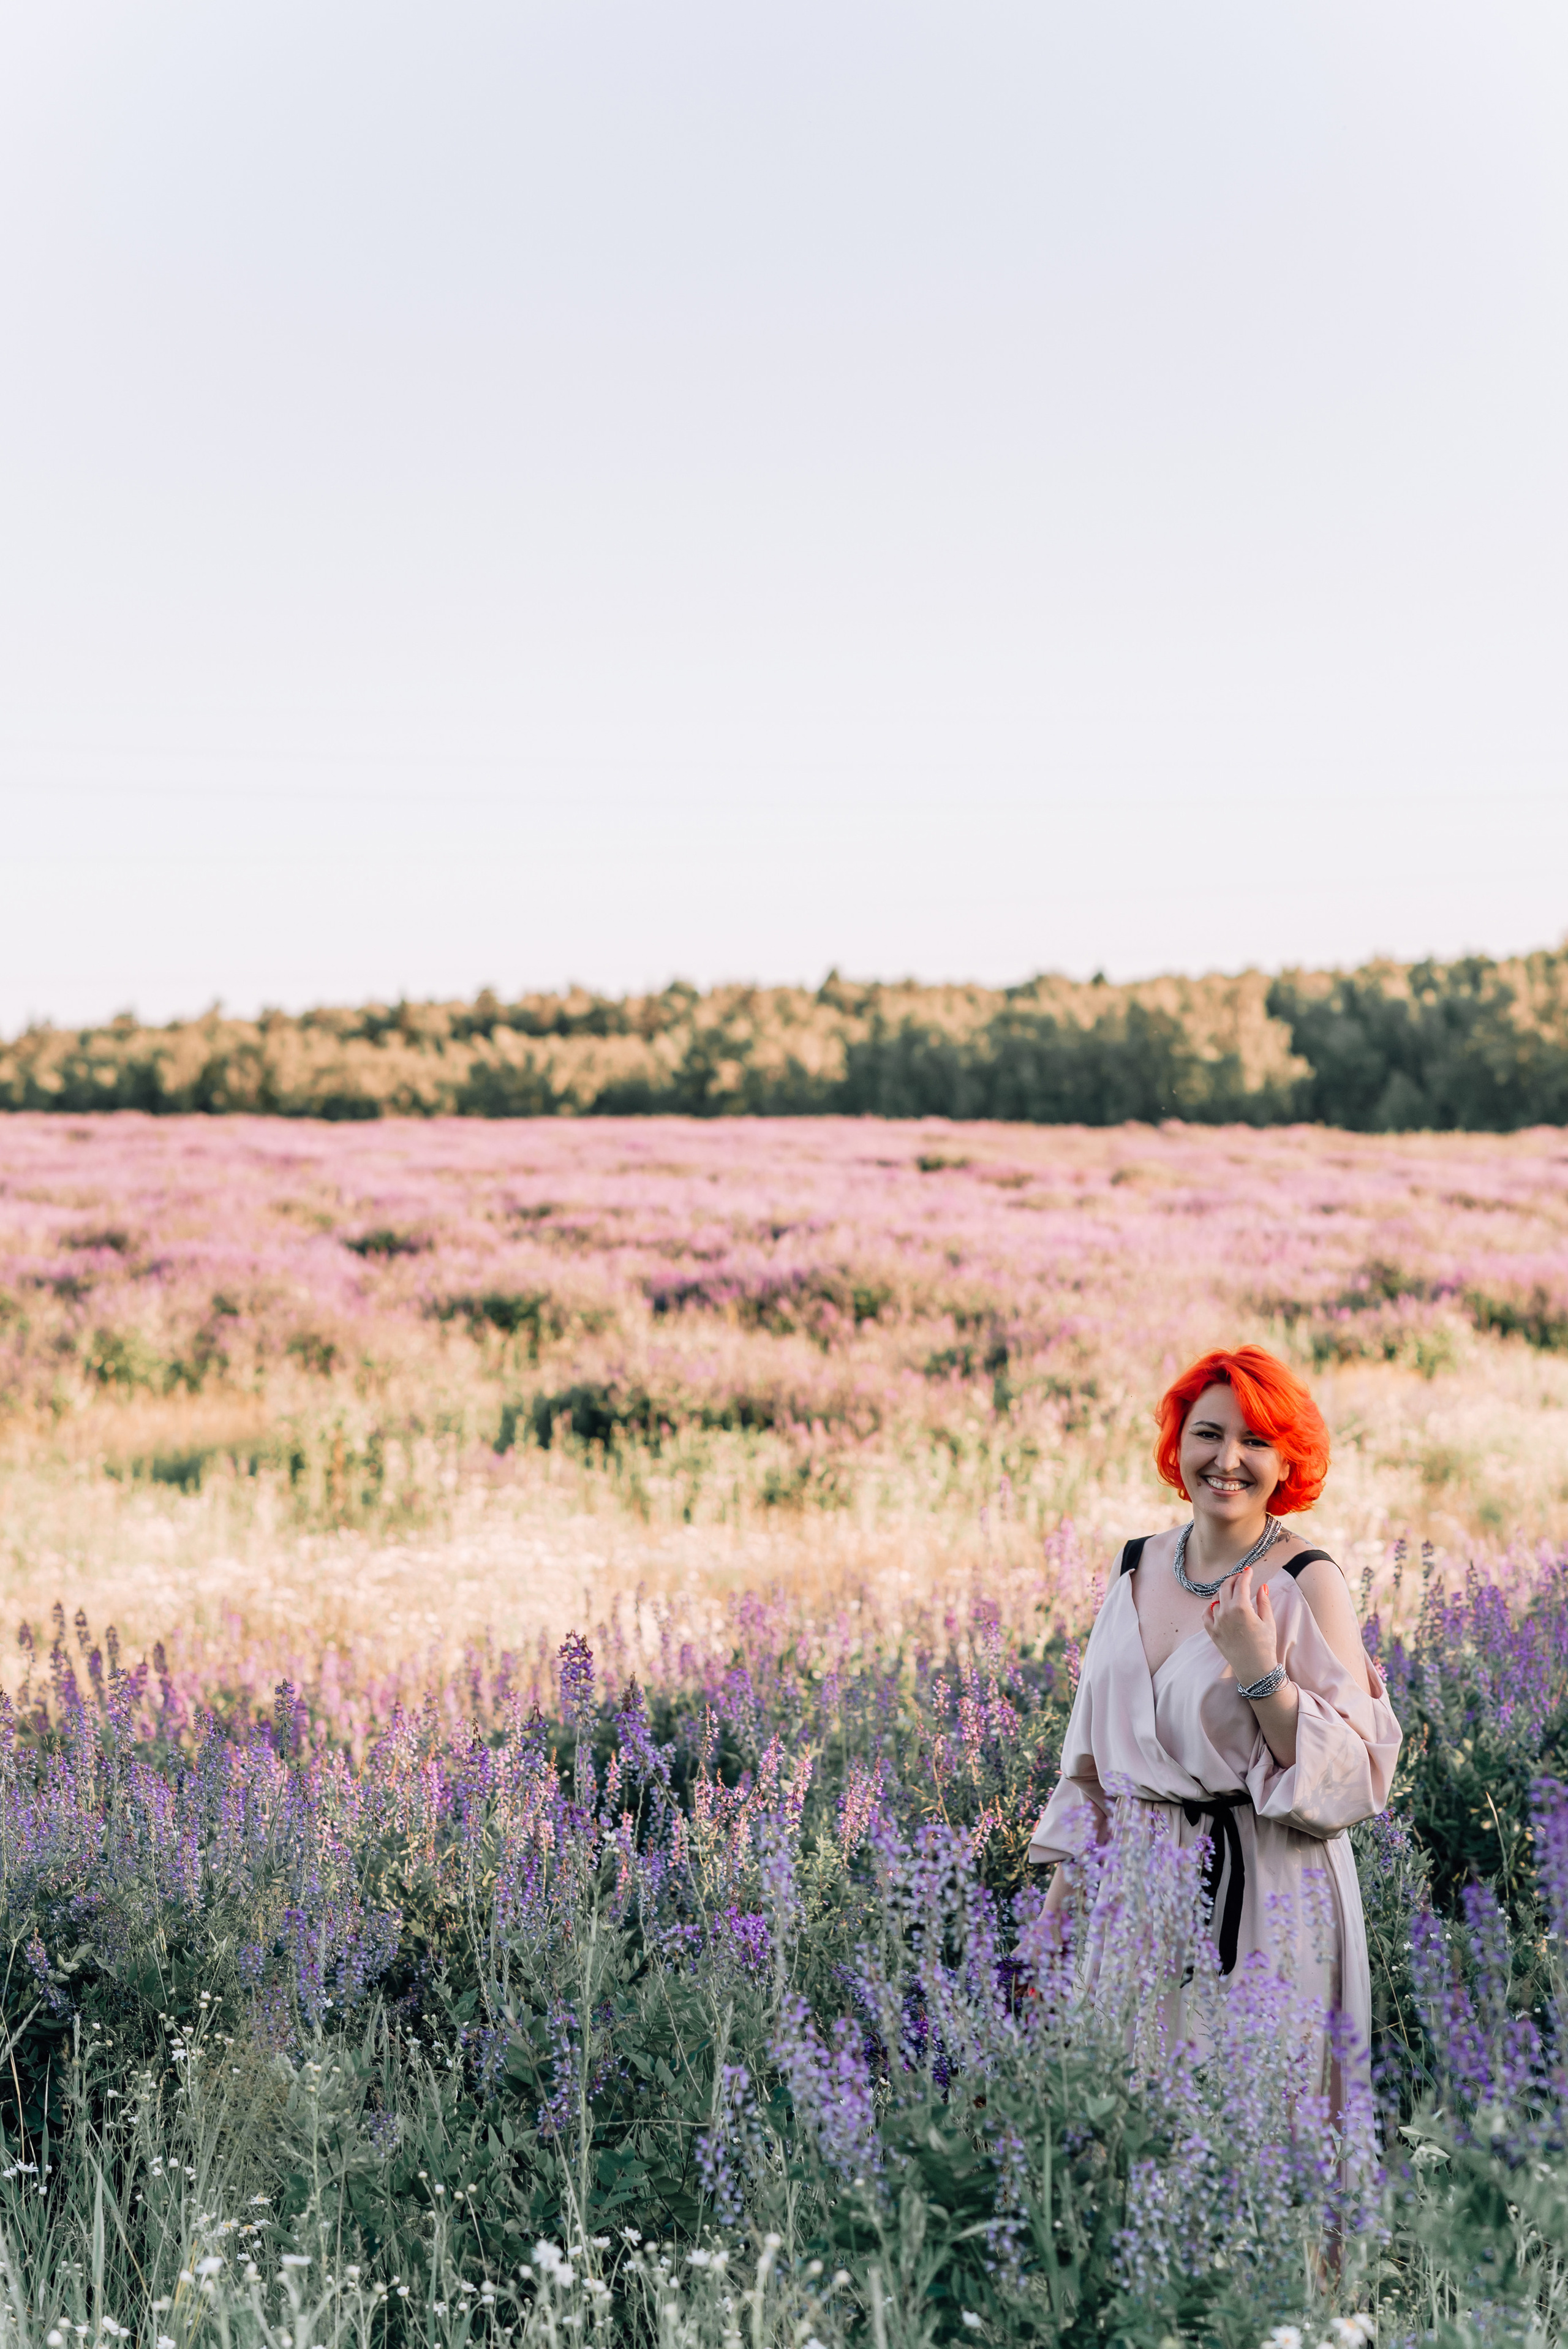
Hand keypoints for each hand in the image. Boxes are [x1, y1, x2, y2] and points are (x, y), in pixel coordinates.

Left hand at [1203, 1564, 1279, 1686]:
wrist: (1255, 1669)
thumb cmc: (1265, 1645)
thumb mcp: (1268, 1621)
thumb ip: (1263, 1601)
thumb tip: (1262, 1586)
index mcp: (1241, 1607)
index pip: (1241, 1583)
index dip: (1245, 1574)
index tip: (1249, 1570)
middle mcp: (1226, 1612)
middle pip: (1225, 1587)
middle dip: (1233, 1579)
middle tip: (1240, 1577)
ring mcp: (1216, 1622)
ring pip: (1215, 1599)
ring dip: (1223, 1592)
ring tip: (1231, 1591)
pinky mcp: (1211, 1632)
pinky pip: (1206, 1614)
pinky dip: (1211, 1607)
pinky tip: (1217, 1606)